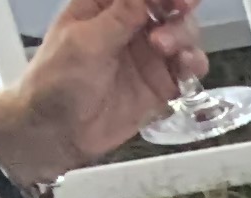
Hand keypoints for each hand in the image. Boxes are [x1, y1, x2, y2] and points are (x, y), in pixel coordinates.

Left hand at [0, 0, 203, 182]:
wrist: (58, 131)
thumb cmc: (57, 79)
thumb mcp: (84, 42)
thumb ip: (119, 17)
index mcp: (102, 7)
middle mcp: (128, 27)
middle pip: (166, 7)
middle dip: (178, 7)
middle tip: (181, 10)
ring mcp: (146, 56)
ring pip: (181, 35)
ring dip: (184, 36)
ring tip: (168, 50)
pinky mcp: (160, 85)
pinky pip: (186, 69)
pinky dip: (193, 65)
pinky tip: (188, 67)